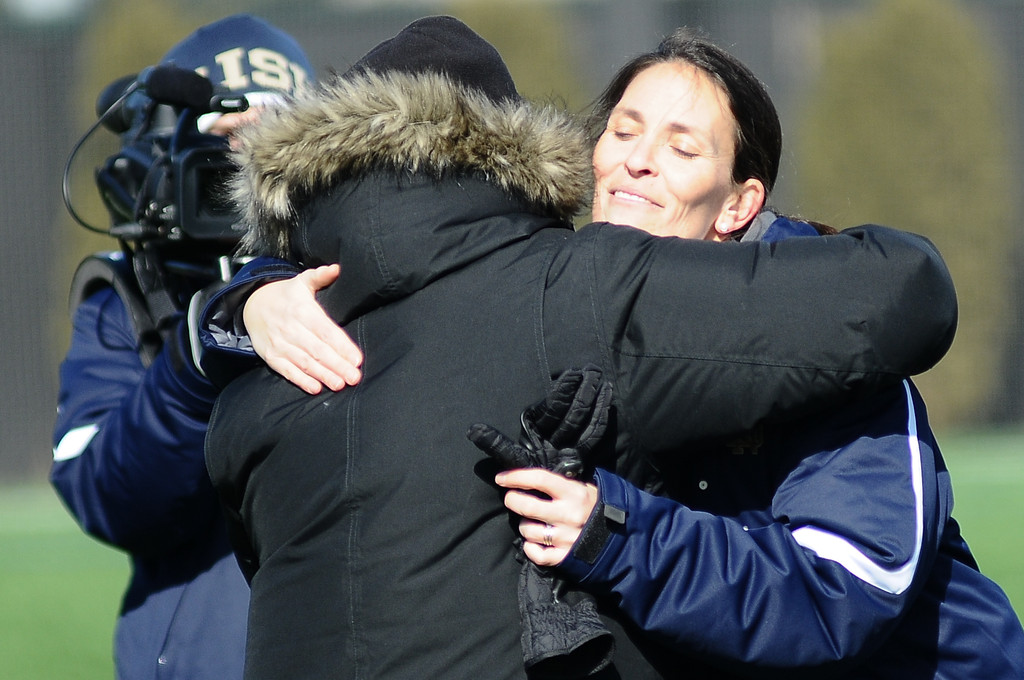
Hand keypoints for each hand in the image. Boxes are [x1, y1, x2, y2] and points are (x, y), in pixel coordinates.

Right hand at [243, 264, 362, 393]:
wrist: (251, 304)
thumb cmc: (285, 295)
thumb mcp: (301, 281)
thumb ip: (320, 276)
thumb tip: (337, 268)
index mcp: (302, 310)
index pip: (326, 331)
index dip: (341, 346)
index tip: (356, 358)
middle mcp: (291, 328)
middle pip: (317, 350)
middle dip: (337, 365)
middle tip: (354, 377)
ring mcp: (279, 343)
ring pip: (304, 362)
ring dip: (322, 375)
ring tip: (339, 384)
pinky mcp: (270, 355)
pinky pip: (286, 370)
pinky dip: (300, 380)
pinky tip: (315, 388)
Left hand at [496, 468, 597, 565]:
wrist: (624, 537)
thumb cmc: (601, 508)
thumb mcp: (588, 488)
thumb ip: (564, 483)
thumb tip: (535, 479)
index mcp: (574, 493)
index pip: (539, 479)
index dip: (516, 477)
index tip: (501, 478)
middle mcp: (568, 515)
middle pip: (526, 506)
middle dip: (512, 500)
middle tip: (512, 499)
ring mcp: (566, 538)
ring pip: (528, 531)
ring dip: (523, 525)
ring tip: (530, 522)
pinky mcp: (566, 557)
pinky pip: (537, 554)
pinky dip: (530, 548)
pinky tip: (533, 542)